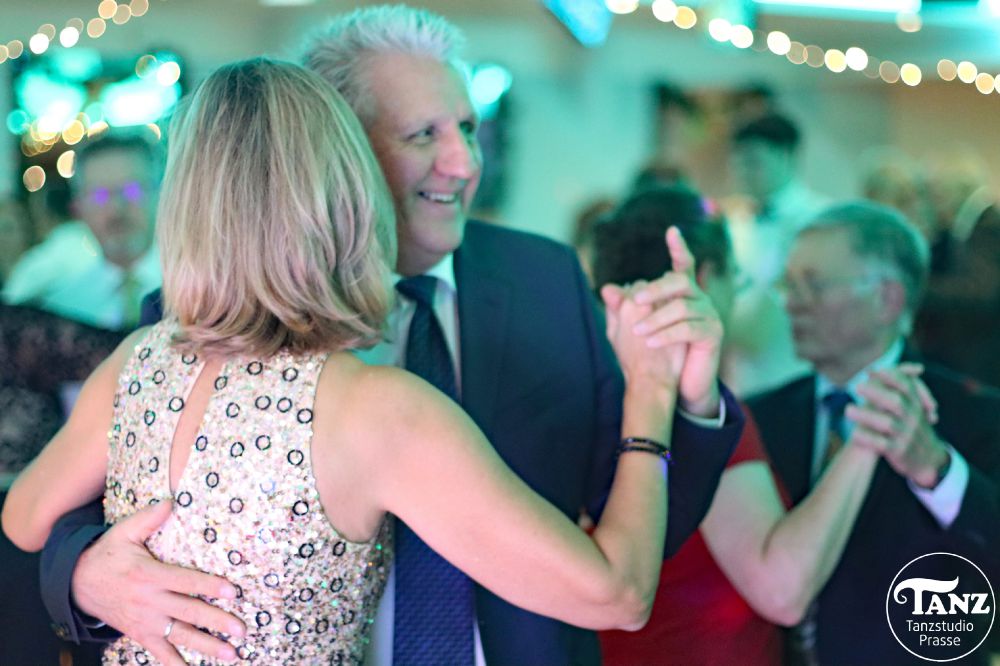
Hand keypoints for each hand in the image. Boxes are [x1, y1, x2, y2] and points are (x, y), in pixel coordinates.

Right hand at [72, 501, 244, 664]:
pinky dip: (177, 663)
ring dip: (207, 646)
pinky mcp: (140, 634)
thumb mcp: (123, 532)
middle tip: (241, 629)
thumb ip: (148, 518)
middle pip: (188, 612)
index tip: (231, 591)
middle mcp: (149, 601)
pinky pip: (160, 652)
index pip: (184, 581)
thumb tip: (171, 501)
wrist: (76, 584)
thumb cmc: (108, 554)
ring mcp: (145, 621)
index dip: (208, 586)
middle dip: (217, 621)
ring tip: (231, 653)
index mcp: (148, 575)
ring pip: (180, 635)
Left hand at [628, 227, 722, 417]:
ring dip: (656, 319)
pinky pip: (689, 329)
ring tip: (637, 333)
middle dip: (656, 289)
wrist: (676, 383)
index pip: (683, 264)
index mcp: (683, 292)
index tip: (671, 230)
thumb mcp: (634, 328)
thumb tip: (605, 288)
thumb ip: (621, 309)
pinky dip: (667, 335)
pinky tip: (650, 343)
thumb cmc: (657, 351)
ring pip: (682, 308)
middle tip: (635, 301)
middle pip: (680, 281)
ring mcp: (710, 315)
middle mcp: (699, 298)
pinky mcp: (713, 334)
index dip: (679, 247)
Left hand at [846, 366, 948, 487]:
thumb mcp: (912, 409)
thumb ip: (896, 390)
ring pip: (887, 423)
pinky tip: (853, 433)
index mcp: (915, 406)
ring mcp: (906, 436)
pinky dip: (867, 438)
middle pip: (896, 402)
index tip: (874, 370)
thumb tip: (871, 369)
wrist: (929, 461)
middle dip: (877, 393)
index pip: (906, 387)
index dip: (892, 377)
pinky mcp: (898, 452)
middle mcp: (912, 419)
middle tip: (856, 386)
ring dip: (866, 416)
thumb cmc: (912, 428)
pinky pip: (882, 444)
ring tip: (847, 410)